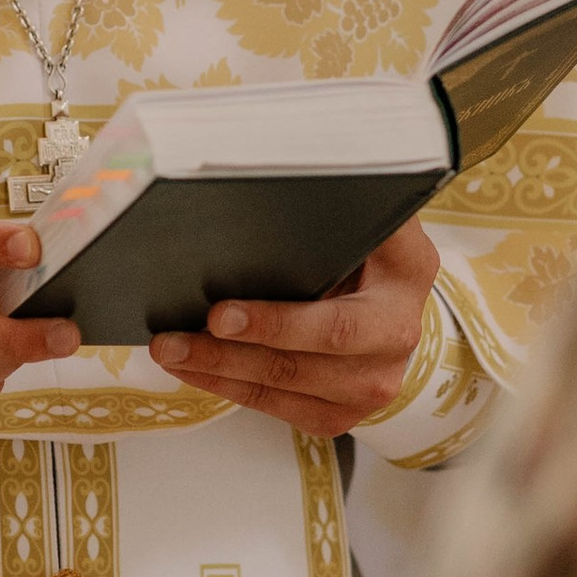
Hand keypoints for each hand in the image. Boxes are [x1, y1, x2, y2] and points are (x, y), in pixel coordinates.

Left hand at [148, 217, 439, 438]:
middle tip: (173, 339)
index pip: (337, 316)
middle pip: (306, 360)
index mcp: (407, 274)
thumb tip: (258, 165)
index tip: (218, 313)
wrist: (385, 288)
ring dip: (218, 371)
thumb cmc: (360, 238)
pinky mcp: (345, 411)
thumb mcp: (360, 206)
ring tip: (168, 351)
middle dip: (230, 352)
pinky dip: (229, 388)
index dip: (274, 323)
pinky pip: (280, 408)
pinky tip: (194, 368)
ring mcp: (374, 383)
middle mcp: (399, 336)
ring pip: (285, 386)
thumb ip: (326, 195)